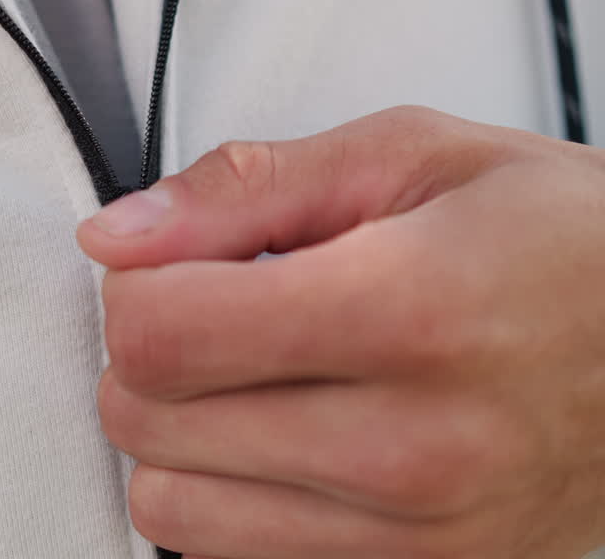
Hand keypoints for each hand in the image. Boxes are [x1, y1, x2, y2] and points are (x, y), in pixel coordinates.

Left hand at [77, 106, 604, 558]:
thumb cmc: (560, 244)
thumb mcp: (412, 158)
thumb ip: (247, 187)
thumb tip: (118, 235)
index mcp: (409, 311)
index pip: (161, 335)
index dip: (135, 288)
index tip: (167, 268)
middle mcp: (414, 448)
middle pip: (146, 421)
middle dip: (150, 356)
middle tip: (217, 314)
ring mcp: (417, 540)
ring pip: (169, 509)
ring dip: (179, 439)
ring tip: (252, 381)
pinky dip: (228, 501)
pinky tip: (285, 443)